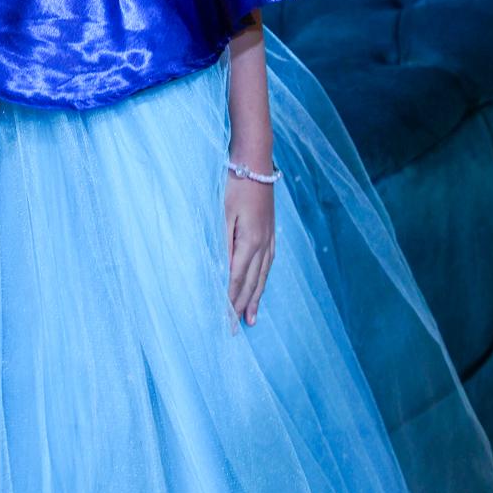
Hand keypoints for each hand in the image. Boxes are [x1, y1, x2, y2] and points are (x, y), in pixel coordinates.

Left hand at [225, 175, 274, 328]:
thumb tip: (222, 271)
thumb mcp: (222, 213)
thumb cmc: (234, 185)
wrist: (255, 163)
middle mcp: (262, 245)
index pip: (237, 280)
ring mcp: (269, 239)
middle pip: (251, 283)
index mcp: (249, 242)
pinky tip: (261, 286)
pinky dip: (263, 280)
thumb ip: (222, 243)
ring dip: (255, 298)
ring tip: (250, 318)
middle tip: (234, 329)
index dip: (230, 302)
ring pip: (262, 276)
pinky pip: (268, 264)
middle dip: (241, 307)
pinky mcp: (270, 232)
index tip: (224, 320)